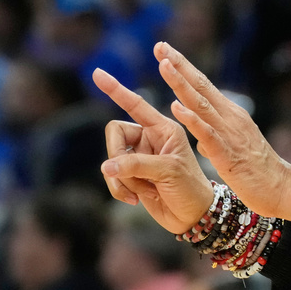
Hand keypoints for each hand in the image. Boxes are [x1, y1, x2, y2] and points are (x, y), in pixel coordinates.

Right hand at [93, 68, 214, 234]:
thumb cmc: (190, 188)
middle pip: (115, 135)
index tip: (97, 73)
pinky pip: (112, 176)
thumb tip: (106, 166)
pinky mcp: (132, 175)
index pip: (136, 104)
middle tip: (131, 176)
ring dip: (120, 180)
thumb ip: (137, 165)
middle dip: (117, 157)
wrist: (193, 217)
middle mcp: (149, 138)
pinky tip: (136, 200)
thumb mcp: (168, 171)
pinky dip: (119, 189)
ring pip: (110, 159)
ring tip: (140, 193)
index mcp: (163, 128)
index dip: (116, 90)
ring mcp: (139, 157)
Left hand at [155, 42, 290, 223]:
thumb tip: (199, 136)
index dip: (184, 67)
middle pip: (200, 85)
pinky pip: (207, 133)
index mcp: (230, 114)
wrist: (282, 188)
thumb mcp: (232, 149)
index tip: (166, 51)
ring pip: (201, 103)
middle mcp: (230, 116)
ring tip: (164, 65)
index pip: (203, 85)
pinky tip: (177, 106)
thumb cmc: (257, 172)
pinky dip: (192, 118)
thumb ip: (214, 138)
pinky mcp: (227, 152)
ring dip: (181, 83)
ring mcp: (229, 133)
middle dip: (179, 65)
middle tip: (160, 46)